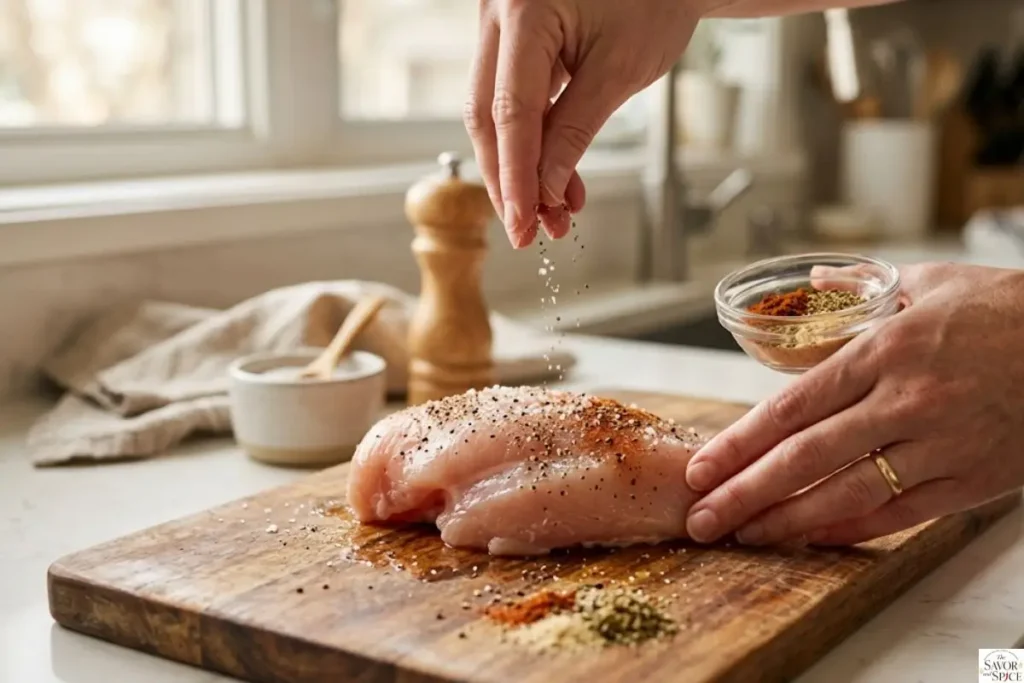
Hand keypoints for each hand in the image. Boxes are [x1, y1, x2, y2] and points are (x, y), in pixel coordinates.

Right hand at [465, 0, 708, 247]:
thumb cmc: (654, 0)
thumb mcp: (620, 71)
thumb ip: (576, 131)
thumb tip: (547, 187)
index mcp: (523, 10)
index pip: (510, 110)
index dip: (514, 174)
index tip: (522, 220)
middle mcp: (499, 12)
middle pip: (487, 114)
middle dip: (507, 179)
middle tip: (527, 229)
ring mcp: (501, 26)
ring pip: (494, 112)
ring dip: (521, 167)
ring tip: (552, 211)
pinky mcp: (514, 41)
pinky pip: (513, 100)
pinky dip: (534, 143)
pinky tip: (554, 180)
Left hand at [683, 262, 1023, 545]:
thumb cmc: (1007, 311)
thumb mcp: (930, 282)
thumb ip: (865, 286)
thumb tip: (819, 279)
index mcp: (885, 351)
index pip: (792, 407)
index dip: (740, 443)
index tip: (700, 469)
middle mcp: (905, 401)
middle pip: (806, 457)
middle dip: (745, 492)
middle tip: (701, 519)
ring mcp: (940, 445)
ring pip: (847, 493)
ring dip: (788, 521)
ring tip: (743, 536)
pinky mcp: (972, 481)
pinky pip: (901, 514)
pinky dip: (852, 530)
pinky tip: (812, 540)